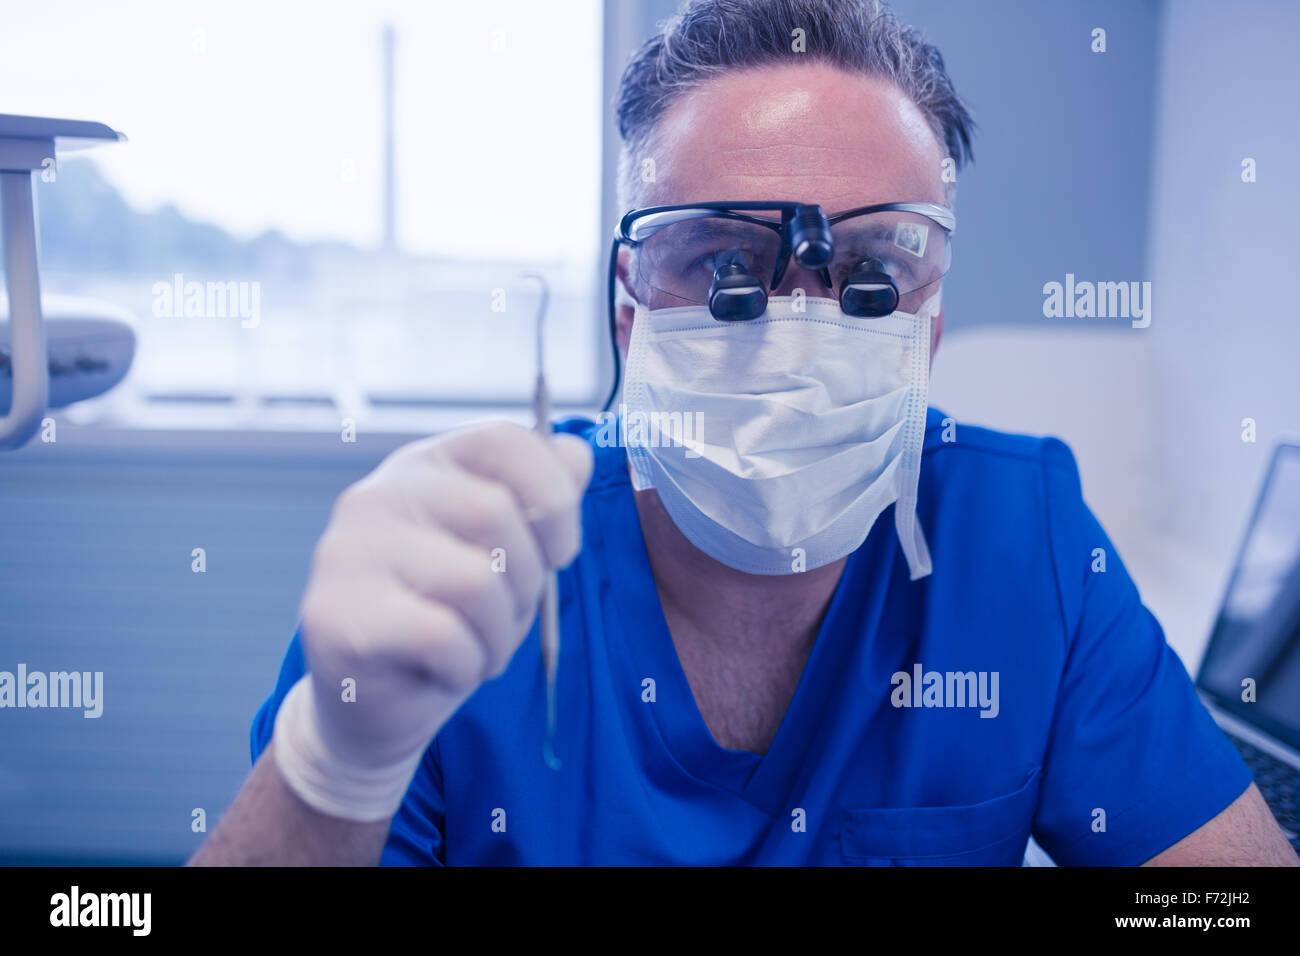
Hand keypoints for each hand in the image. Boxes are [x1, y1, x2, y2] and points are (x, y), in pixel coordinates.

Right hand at [273, 422, 592, 818]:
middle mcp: (380, 494)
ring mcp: (347, 551)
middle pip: (492, 512)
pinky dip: (465, 666)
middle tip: (505, 617)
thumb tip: (576, 453)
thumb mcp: (512, 556)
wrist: (380, 703)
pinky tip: (446, 670)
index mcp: (427, 466)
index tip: (561, 550)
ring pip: (472, 580)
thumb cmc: (453, 619)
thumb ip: (543, 501)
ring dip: (498, 634)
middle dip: (525, 582)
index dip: (553, 495)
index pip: (501, 440)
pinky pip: (440, 636)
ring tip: (477, 649)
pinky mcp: (333, 614)